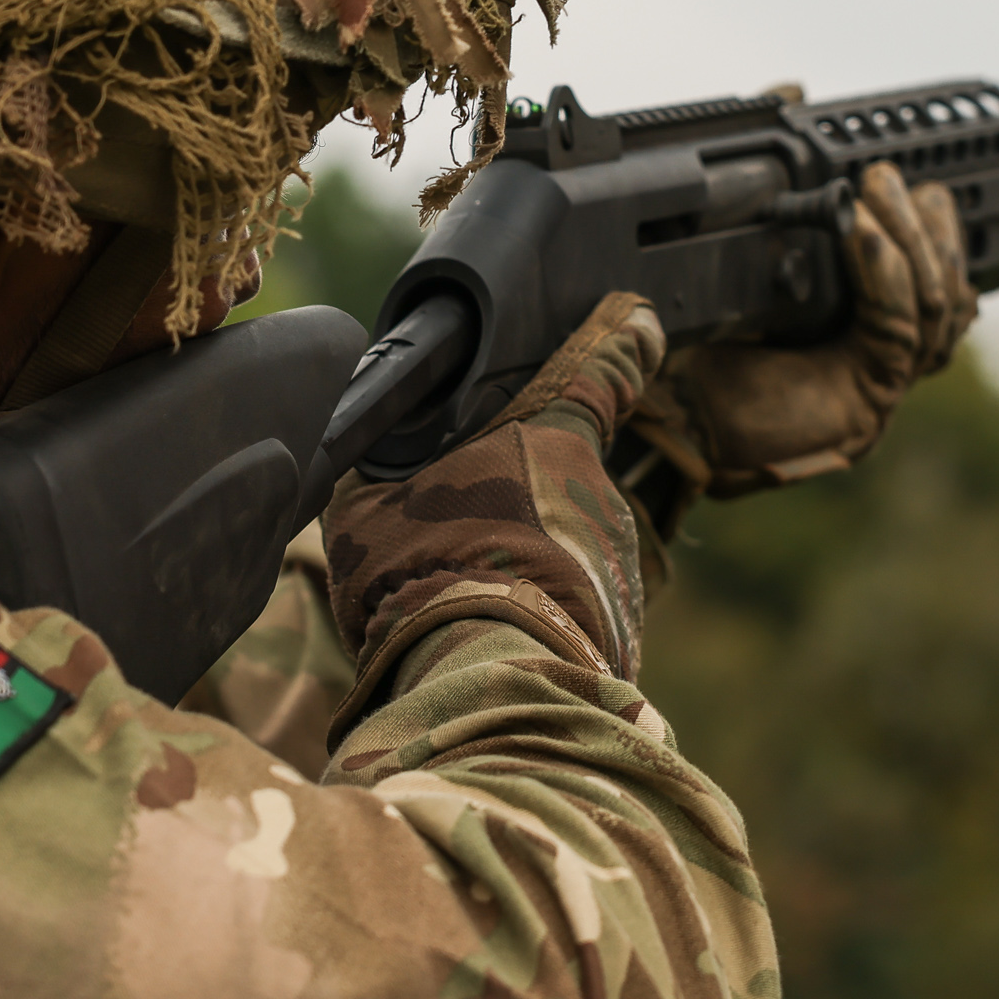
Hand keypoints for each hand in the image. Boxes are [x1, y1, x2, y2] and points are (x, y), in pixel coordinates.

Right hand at [324, 291, 667, 703]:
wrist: (476, 676)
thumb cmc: (421, 573)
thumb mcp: (368, 503)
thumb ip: (379, 464)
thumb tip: (357, 443)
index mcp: (551, 437)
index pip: (598, 371)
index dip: (619, 344)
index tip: (640, 322)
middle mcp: (599, 491)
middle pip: (560, 476)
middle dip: (518, 495)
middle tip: (454, 530)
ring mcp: (618, 560)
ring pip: (567, 542)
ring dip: (525, 559)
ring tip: (462, 596)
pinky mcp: (623, 622)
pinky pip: (575, 601)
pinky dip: (539, 610)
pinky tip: (489, 634)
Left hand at [624, 161, 974, 500]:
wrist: (666, 413)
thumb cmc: (696, 339)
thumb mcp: (743, 246)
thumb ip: (775, 178)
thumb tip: (790, 90)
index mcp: (863, 329)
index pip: (936, 276)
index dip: (940, 225)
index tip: (919, 173)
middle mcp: (883, 358)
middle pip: (950, 288)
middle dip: (931, 222)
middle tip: (890, 174)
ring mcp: (882, 382)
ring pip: (938, 304)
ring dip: (912, 236)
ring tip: (879, 188)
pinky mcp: (868, 395)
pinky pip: (899, 326)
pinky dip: (885, 273)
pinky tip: (863, 232)